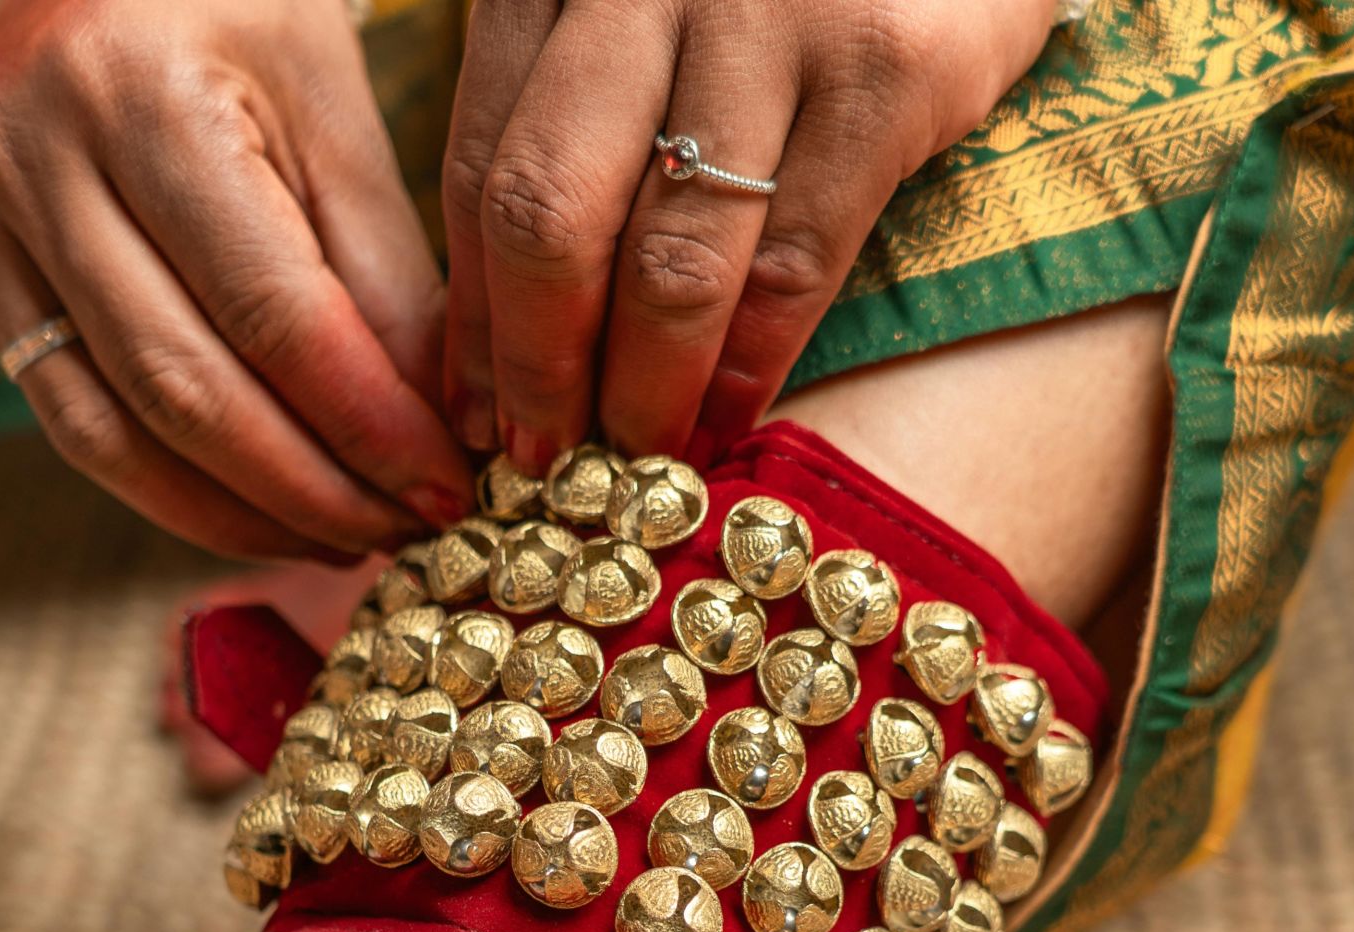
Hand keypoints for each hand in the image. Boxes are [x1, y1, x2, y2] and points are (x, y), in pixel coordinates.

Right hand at [0, 0, 472, 562]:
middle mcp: (34, 159)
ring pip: (120, 434)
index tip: (449, 490)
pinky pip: (78, 429)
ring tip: (347, 540)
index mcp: (142, 95)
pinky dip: (181, 495)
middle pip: (189, 391)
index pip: (275, 317)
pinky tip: (266, 517)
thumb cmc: (237, 21)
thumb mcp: (335, 116)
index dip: (371, 428)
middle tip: (406, 532)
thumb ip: (386, 281)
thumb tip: (436, 438)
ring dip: (248, 515)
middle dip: (315, 490)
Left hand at [442, 0, 1052, 469]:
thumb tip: (501, 323)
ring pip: (667, 258)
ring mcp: (765, 13)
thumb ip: (571, 117)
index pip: (478, 164)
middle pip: (546, 216)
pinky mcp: (884, 62)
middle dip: (538, 368)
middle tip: (542, 461)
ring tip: (634, 464)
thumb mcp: (644, 4)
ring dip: (643, 392)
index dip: (473, 313)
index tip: (470, 413)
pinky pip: (794, 261)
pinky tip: (726, 422)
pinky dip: (750, 365)